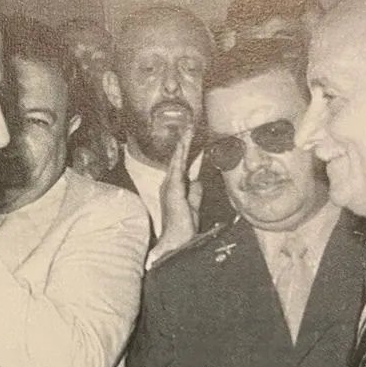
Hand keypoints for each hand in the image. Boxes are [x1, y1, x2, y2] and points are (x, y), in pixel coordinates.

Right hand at [146, 126, 197, 265]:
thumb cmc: (183, 227)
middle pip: (178, 159)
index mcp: (173, 189)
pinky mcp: (173, 188)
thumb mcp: (193, 205)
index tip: (190, 138)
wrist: (177, 240)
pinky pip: (178, 166)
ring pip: (177, 159)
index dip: (186, 152)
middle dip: (183, 143)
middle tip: (189, 126)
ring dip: (183, 143)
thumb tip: (197, 180)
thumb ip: (195, 193)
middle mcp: (168, 184)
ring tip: (188, 128)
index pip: (181, 166)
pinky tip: (184, 142)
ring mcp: (169, 185)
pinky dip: (181, 153)